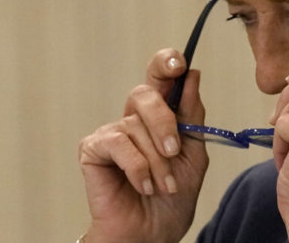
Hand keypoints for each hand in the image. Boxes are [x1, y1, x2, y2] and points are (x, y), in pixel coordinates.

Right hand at [78, 49, 208, 242]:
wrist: (153, 233)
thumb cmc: (173, 196)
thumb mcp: (194, 154)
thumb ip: (192, 116)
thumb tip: (192, 76)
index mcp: (161, 114)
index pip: (161, 76)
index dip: (166, 62)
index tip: (180, 64)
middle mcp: (134, 118)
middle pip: (146, 94)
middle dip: (165, 121)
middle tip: (175, 151)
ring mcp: (113, 132)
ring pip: (136, 126)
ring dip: (157, 161)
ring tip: (162, 185)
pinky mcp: (93, 149)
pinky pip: (118, 144)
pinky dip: (137, 167)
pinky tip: (143, 186)